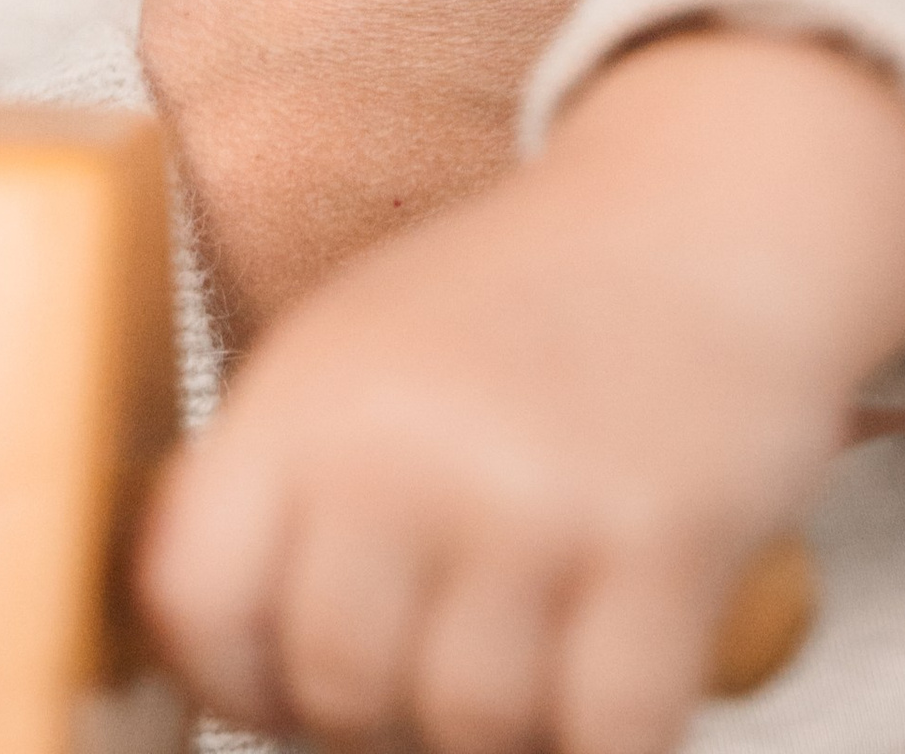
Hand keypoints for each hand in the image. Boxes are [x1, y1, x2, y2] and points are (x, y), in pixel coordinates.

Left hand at [139, 30, 904, 753]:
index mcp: (306, 388)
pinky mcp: (663, 537)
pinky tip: (621, 668)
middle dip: (391, 710)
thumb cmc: (523, 307)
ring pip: (473, 729)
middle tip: (450, 651)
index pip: (195, 601)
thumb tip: (200, 654)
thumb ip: (279, 489)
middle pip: (339, 690)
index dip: (237, 677)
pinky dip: (616, 733)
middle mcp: (402, 436)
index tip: (292, 681)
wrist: (709, 204)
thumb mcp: (358, 350)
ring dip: (512, 723)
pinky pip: (608, 735)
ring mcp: (534, 488)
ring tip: (542, 640)